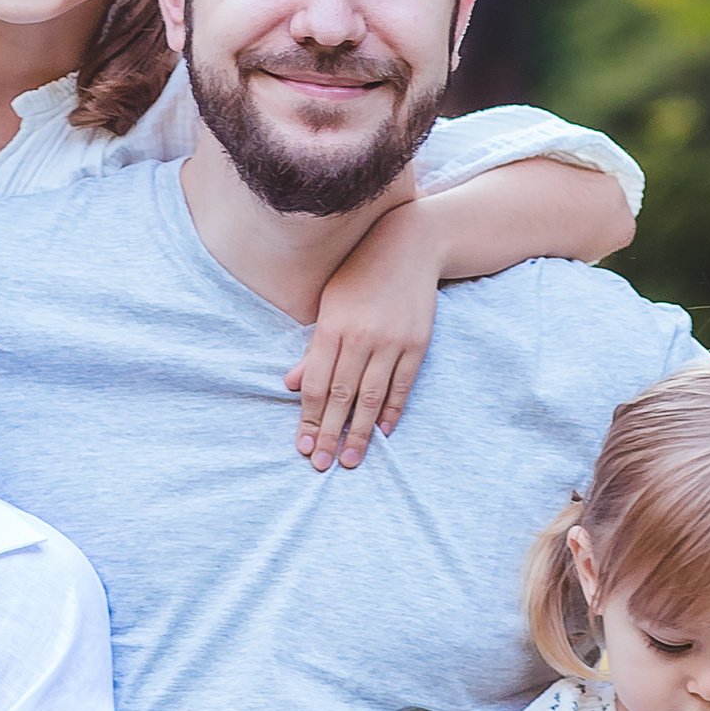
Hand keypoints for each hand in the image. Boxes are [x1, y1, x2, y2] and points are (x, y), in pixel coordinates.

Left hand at [285, 203, 439, 468]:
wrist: (409, 246)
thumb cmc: (359, 275)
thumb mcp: (328, 305)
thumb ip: (314, 349)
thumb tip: (292, 385)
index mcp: (332, 328)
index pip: (318, 385)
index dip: (310, 419)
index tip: (303, 446)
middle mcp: (361, 338)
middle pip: (342, 397)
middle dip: (330, 434)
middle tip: (322, 464)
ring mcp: (391, 341)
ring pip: (372, 397)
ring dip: (360, 433)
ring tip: (352, 459)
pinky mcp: (417, 343)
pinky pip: (402, 385)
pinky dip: (392, 410)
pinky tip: (382, 431)